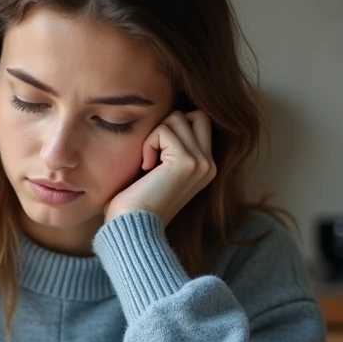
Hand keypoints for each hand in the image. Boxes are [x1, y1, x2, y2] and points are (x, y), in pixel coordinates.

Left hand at [104, 110, 215, 226]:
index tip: (156, 154)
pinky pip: (163, 130)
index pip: (198, 122)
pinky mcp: (186, 162)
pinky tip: (146, 168)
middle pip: (195, 114)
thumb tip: (166, 116)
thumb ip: (171, 146)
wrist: (133, 227)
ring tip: (149, 163)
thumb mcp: (161, 169)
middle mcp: (209, 164)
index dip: (173, 128)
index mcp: (205, 167)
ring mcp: (201, 163)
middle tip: (154, 151)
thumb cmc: (136, 200)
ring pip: (177, 118)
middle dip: (168, 125)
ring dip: (155, 135)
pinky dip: (148, 144)